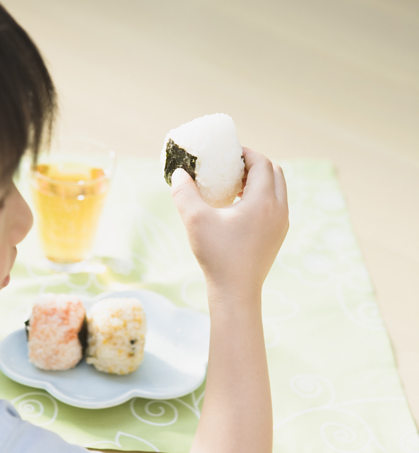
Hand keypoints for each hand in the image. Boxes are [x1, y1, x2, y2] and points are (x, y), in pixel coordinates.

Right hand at [171, 147, 288, 298]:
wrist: (236, 291)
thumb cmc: (217, 255)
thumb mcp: (195, 220)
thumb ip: (184, 192)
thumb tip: (180, 173)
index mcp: (263, 201)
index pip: (262, 163)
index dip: (246, 153)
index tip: (228, 154)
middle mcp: (278, 209)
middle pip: (274, 172)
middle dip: (254, 164)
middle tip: (232, 167)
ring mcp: (281, 224)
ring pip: (277, 189)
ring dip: (259, 181)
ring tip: (234, 186)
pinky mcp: (278, 236)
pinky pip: (275, 205)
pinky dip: (261, 197)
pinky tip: (239, 208)